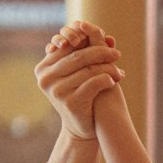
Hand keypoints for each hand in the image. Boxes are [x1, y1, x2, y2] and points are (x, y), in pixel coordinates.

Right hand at [36, 26, 121, 143]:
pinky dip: (106, 80)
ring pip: (88, 70)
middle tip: (116, 54)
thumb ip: (86, 52)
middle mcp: (45, 79)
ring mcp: (56, 91)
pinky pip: (94, 83)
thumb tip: (110, 36)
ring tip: (119, 70)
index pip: (67, 47)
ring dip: (108, 67)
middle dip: (100, 53)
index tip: (104, 41)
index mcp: (43, 68)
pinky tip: (113, 81)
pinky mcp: (70, 103)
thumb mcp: (78, 72)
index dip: (87, 42)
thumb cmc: (81, 93)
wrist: (82, 125)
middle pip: (78, 57)